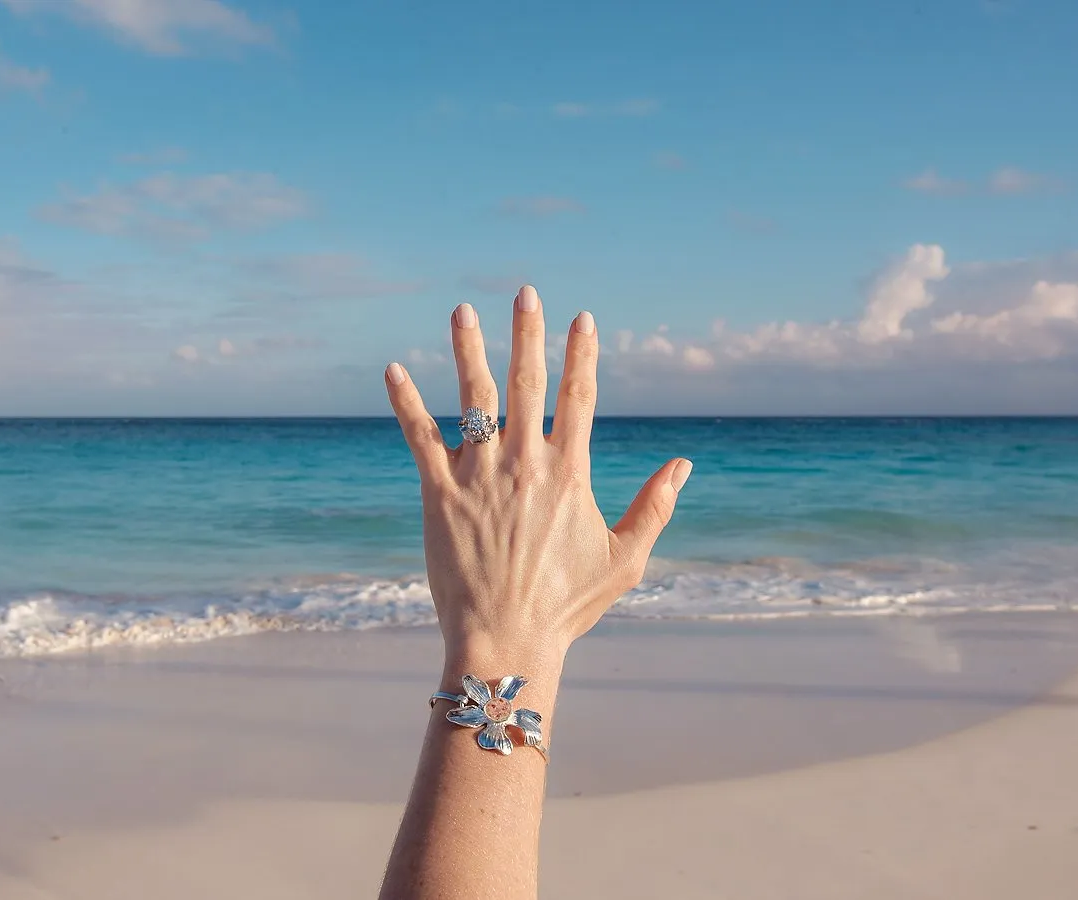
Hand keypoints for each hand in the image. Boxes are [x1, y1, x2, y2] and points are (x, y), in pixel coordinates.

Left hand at [384, 285, 691, 673]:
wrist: (505, 642)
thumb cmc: (566, 608)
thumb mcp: (625, 561)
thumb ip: (655, 507)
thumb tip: (684, 463)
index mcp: (569, 472)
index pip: (579, 397)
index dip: (582, 354)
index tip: (583, 318)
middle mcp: (525, 462)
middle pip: (526, 382)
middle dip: (527, 333)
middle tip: (525, 292)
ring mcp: (479, 475)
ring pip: (473, 397)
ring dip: (468, 350)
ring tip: (463, 311)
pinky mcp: (439, 494)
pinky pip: (419, 437)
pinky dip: (405, 402)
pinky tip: (392, 370)